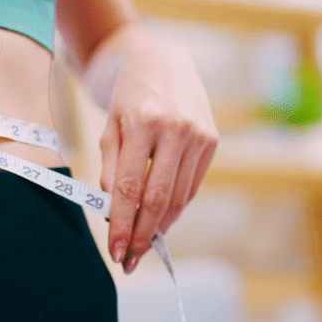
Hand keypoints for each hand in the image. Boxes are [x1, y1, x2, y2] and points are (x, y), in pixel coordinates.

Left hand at [90, 24, 217, 273]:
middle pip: (158, 199)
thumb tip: (113, 211)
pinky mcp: (212, 141)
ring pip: (178, 197)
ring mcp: (199, 135)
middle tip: (129, 261)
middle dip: (142, 235)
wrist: (162, 60)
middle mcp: (176, 130)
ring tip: (141, 246)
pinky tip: (160, 223)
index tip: (116, 251)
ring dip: (159, 227)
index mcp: (143, 123)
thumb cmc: (127, 97)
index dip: (123, 225)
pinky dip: (175, 208)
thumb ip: (110, 168)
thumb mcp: (109, 127)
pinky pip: (192, 186)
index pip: (131, 188)